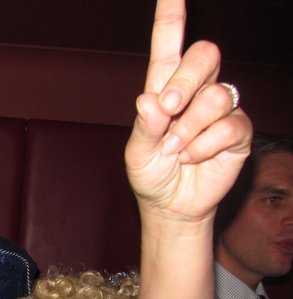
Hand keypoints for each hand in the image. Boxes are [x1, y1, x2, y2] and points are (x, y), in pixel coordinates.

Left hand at [125, 0, 251, 221]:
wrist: (169, 205)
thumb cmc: (151, 173)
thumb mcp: (137, 151)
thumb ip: (145, 126)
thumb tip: (151, 100)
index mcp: (164, 86)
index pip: (169, 44)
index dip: (172, 16)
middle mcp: (195, 90)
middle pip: (205, 55)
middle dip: (186, 80)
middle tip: (168, 109)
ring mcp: (219, 108)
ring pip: (216, 95)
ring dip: (190, 127)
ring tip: (175, 150)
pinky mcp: (237, 130)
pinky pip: (228, 126)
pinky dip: (204, 146)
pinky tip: (192, 158)